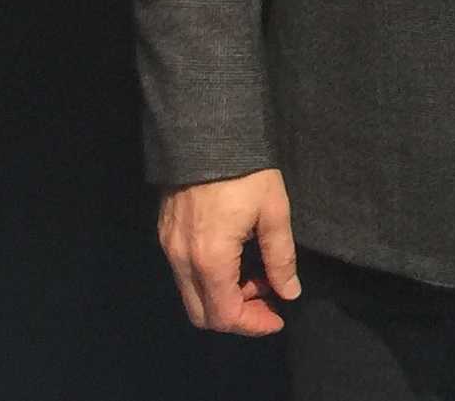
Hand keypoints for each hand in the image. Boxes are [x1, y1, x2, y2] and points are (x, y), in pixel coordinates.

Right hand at [157, 169, 299, 337]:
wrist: (206, 131)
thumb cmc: (246, 171)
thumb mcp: (274, 212)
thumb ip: (280, 258)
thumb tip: (289, 292)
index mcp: (210, 259)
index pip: (225, 316)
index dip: (253, 324)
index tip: (278, 316)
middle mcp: (182, 260)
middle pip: (203, 314)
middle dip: (237, 315)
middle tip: (267, 299)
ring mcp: (169, 246)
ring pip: (192, 294)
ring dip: (224, 296)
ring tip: (256, 275)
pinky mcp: (165, 233)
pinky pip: (184, 273)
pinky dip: (210, 279)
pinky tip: (235, 259)